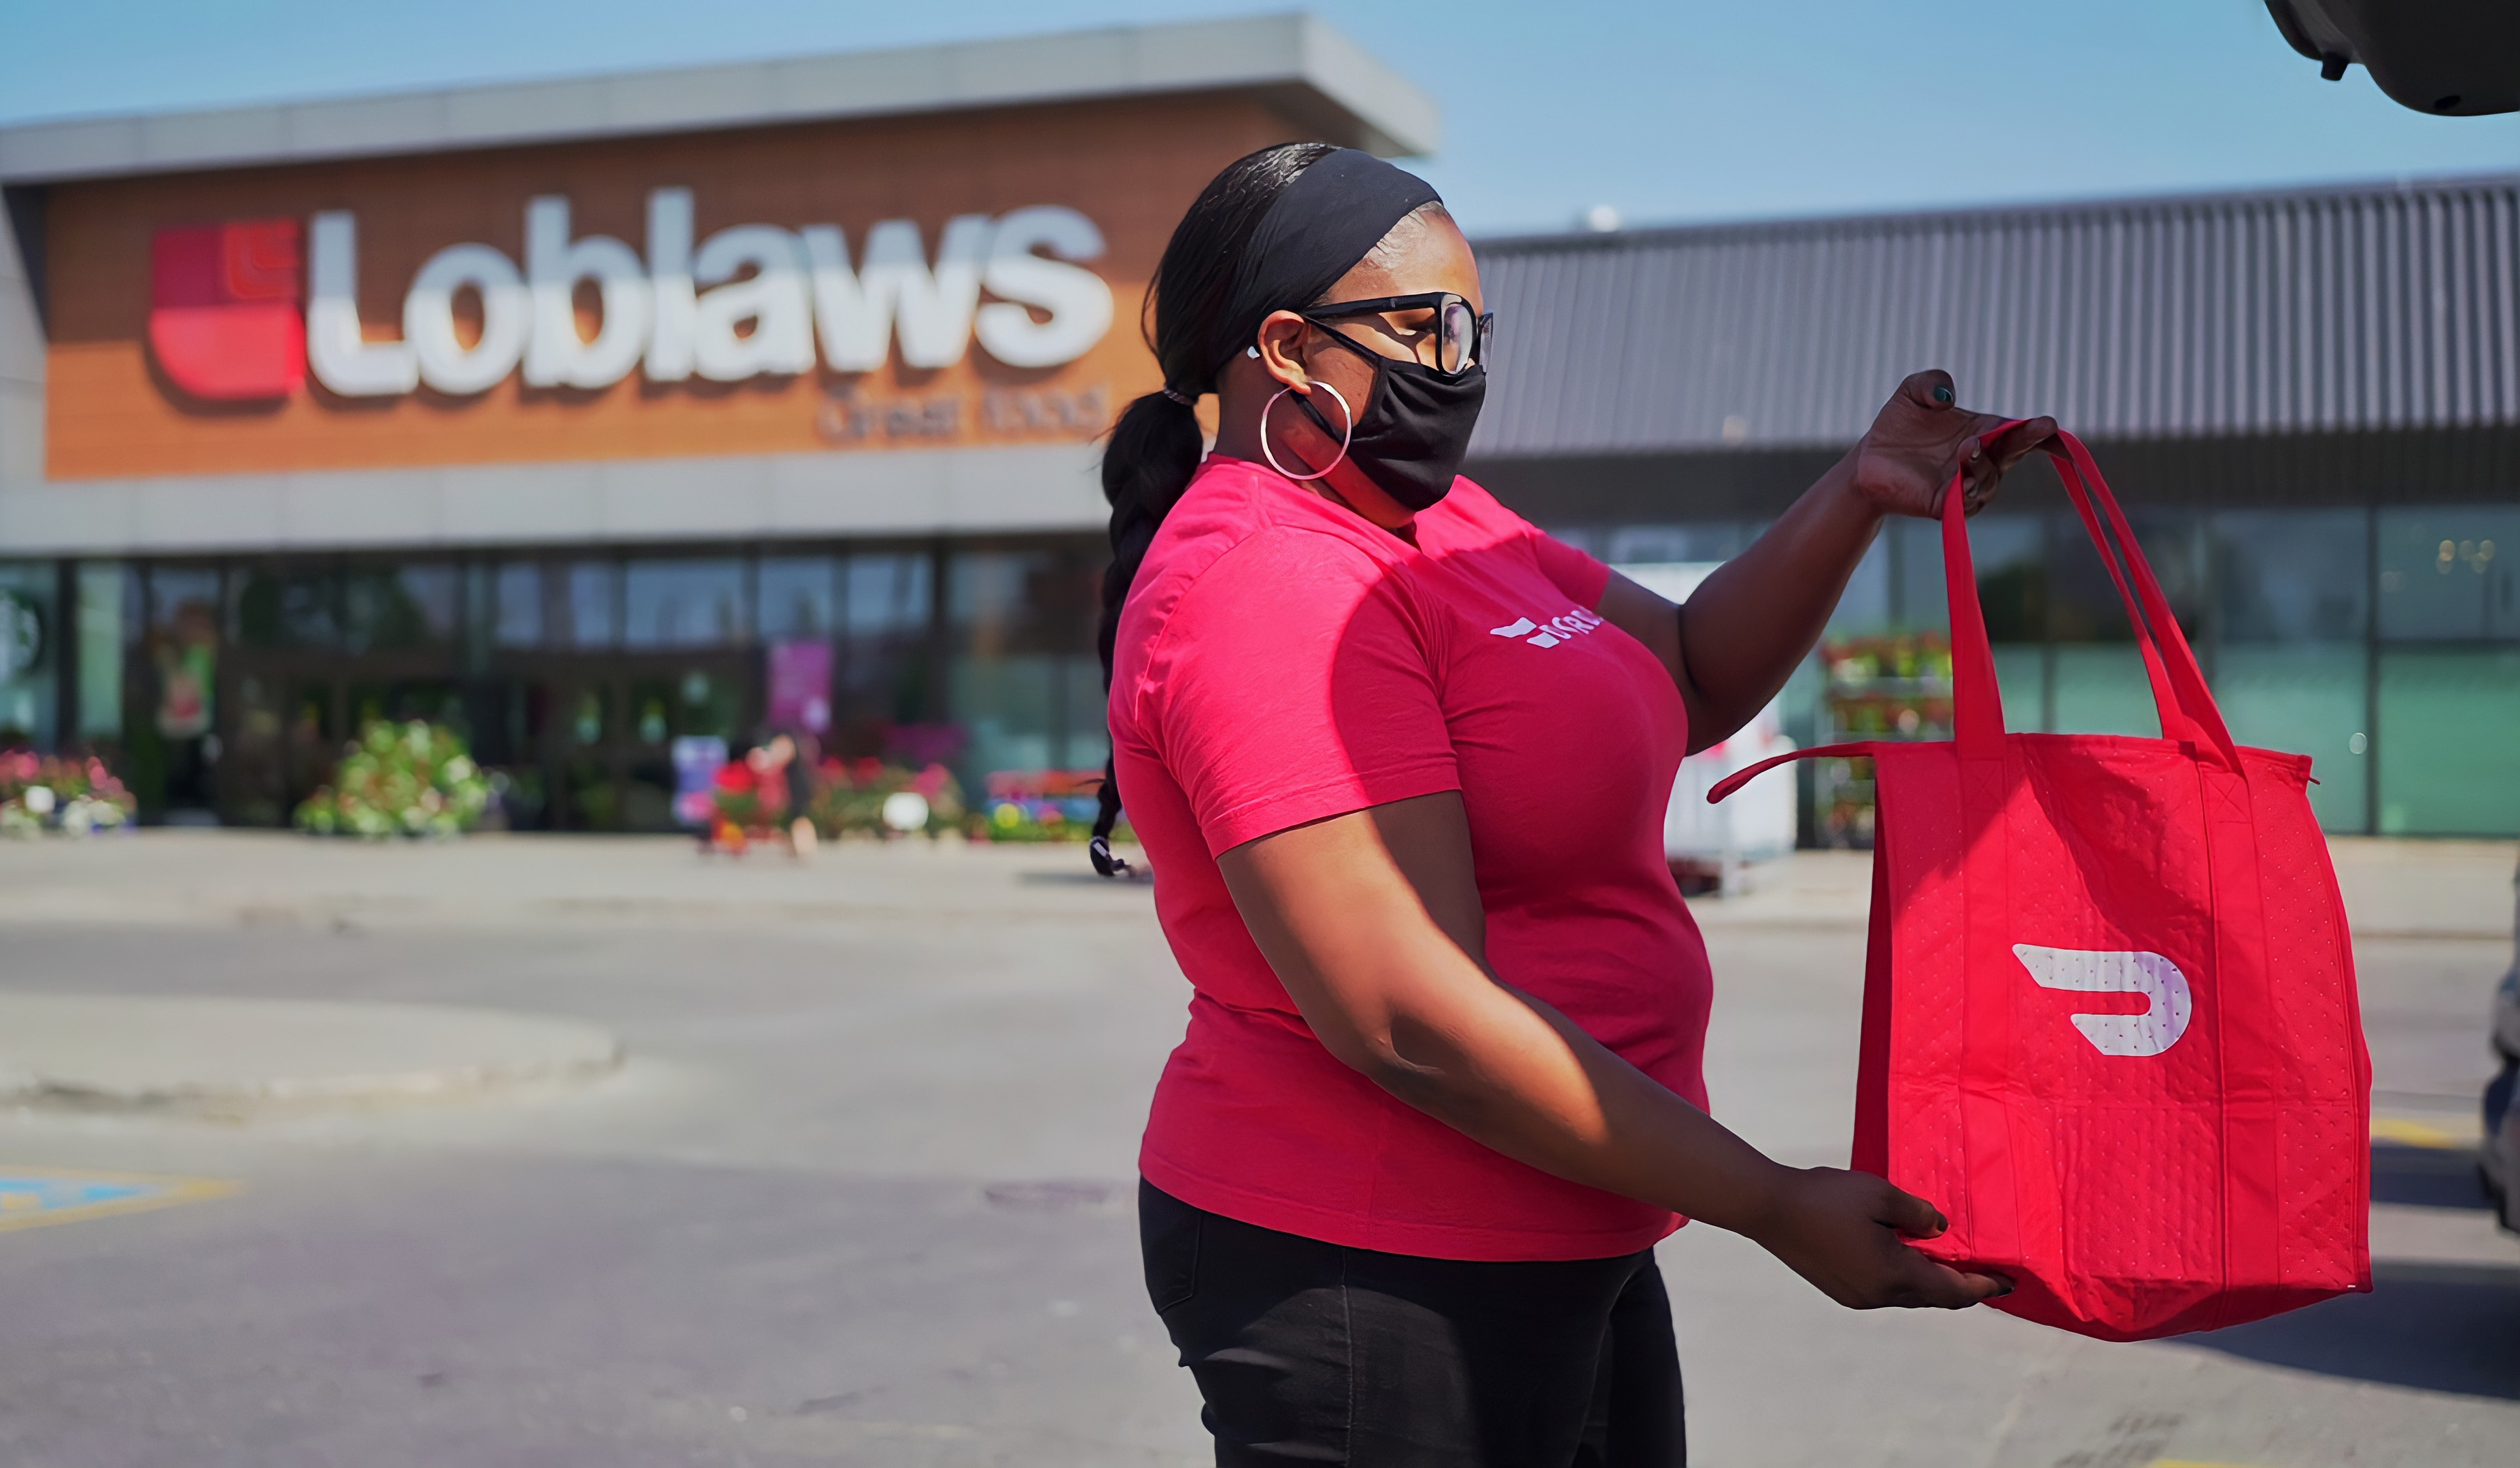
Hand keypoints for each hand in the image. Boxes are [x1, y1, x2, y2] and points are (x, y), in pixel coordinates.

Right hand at [1741, 1165, 2011, 1309]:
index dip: (1984, 1287)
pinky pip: (1885, 1288)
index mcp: (1894, 1276)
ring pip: (1906, 1294)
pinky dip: (1904, 1277)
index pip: (1952, 1292)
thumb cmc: (1827, 1197)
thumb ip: (1918, 1213)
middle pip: (1932, 1298)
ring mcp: (1856, 1296)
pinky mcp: (1840, 1288)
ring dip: (1929, 1280)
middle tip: (1983, 1270)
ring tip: (1944, 1258)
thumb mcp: (1880, 1194)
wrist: (1769, 1207)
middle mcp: (1879, 1296)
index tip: (2009, 1282)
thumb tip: (1940, 1229)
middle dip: (1960, 1286)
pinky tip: (1902, 1254)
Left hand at [1845, 370, 2055, 519]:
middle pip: (2015, 451)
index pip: (2023, 432)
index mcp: (1987, 431)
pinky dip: (1968, 491)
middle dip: (2028, 439)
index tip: (2052, 425)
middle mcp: (1985, 459)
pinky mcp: (1946, 504)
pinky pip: (1965, 502)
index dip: (2045, 432)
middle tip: (2040, 427)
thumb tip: (1947, 396)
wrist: (1869, 458)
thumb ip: (1932, 382)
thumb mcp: (1913, 391)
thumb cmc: (1900, 424)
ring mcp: (1968, 484)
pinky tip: (1965, 480)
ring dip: (1982, 461)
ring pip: (1988, 477)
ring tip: (1967, 447)